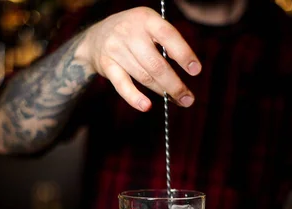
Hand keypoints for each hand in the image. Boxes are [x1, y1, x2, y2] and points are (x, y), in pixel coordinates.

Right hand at [80, 7, 200, 111]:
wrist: (95, 37)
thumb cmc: (133, 34)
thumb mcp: (149, 26)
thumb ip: (167, 42)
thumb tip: (188, 67)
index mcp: (146, 19)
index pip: (168, 36)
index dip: (183, 54)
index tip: (196, 70)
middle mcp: (130, 32)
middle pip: (156, 64)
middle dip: (175, 84)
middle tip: (188, 98)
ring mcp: (116, 49)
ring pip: (144, 76)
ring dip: (162, 91)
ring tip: (177, 101)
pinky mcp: (106, 65)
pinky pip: (122, 85)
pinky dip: (134, 97)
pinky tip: (146, 106)